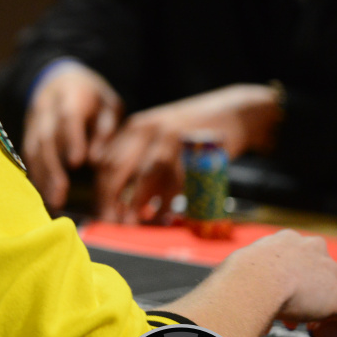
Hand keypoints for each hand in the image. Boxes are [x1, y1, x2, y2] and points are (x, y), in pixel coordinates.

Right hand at [22, 61, 122, 208]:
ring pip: (33, 148)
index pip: (68, 116)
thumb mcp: (108, 104)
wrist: (57, 78)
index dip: (71, 139)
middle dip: (52, 167)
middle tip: (61, 193)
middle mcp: (46, 107)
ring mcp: (32, 120)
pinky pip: (27, 154)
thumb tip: (96, 160)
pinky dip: (34, 174)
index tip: (77, 163)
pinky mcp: (27, 132)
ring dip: (42, 176)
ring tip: (52, 201)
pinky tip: (42, 193)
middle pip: (46, 137)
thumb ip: (105, 128)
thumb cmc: (91, 96)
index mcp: (71, 95)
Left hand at [94, 84, 282, 222]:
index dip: (101, 191)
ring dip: (136, 204)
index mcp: (135, 127)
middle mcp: (148, 129)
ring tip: (131, 225)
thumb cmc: (192, 132)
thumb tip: (119, 201)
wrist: (235, 112)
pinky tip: (162, 217)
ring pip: (146, 176)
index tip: (101, 213)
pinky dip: (167, 201)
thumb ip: (137, 159)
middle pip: (117, 168)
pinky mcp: (194, 148)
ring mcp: (172, 137)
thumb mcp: (158, 136)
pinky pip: (177, 181)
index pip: (106, 161)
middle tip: (111, 224)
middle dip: (110, 200)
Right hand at [166, 229, 336, 336]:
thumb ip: (240, 281)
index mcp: (283, 241)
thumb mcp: (234, 272)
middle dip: (318, 290)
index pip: (301, 252)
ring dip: (333, 309)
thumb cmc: (232, 281)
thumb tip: (212, 304)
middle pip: (330, 268)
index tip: (279, 297)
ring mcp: (328, 271)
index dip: (294, 278)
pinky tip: (319, 336)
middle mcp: (310, 249)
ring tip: (313, 327)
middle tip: (297, 313)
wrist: (249, 283)